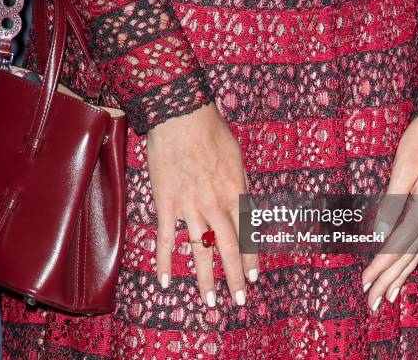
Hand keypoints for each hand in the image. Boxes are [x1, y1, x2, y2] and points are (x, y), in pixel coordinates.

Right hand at [146, 102, 258, 306]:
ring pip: (200, 250)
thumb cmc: (211, 131)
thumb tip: (244, 206)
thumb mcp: (237, 157)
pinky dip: (164, 262)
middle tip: (238, 301)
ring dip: (205, 278)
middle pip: (228, 248)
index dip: (251, 258)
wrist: (181, 116)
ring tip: (209, 301)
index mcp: (236, 193)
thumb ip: (240, 185)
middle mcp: (216, 204)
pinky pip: (165, 238)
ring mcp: (190, 206)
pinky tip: (164, 283)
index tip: (253, 278)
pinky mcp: (166, 203)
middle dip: (235, 277)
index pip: (247, 234)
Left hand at [361, 115, 417, 310]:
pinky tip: (404, 269)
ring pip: (416, 253)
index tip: (366, 283)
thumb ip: (392, 202)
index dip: (381, 267)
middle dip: (389, 280)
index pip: (397, 245)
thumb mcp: (403, 169)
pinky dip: (411, 260)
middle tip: (373, 302)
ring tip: (387, 296)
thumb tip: (380, 232)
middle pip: (408, 256)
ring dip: (401, 276)